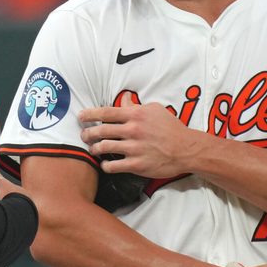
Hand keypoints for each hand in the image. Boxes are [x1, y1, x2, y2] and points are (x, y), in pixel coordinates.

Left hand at [79, 98, 194, 177]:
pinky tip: (104, 165)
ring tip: (92, 150)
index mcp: (136, 115)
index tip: (80, 116)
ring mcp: (134, 148)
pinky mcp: (137, 164)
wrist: (186, 149)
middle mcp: (133, 130)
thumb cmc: (171, 128)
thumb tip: (124, 100)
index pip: (106, 112)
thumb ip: (137, 105)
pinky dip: (105, 166)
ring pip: (104, 148)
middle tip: (84, 136)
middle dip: (88, 133)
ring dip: (94, 149)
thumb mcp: (155, 110)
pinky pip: (114, 166)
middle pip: (101, 130)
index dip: (90, 114)